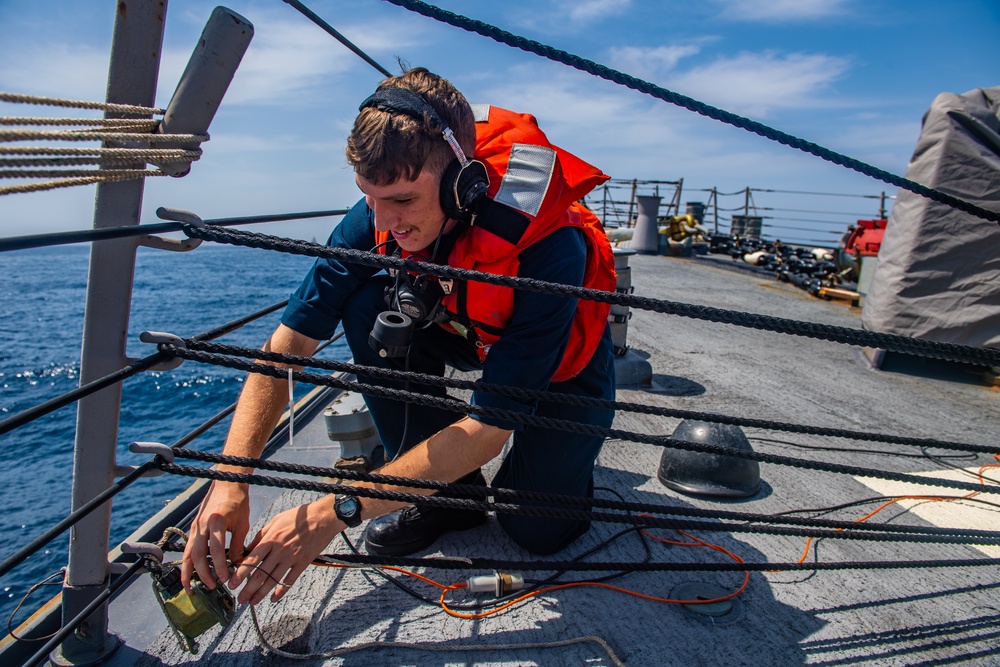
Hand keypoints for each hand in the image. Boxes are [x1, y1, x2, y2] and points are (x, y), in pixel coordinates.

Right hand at [181, 481, 249, 591]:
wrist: (226, 482)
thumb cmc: (238, 501)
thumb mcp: (242, 522)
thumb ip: (238, 544)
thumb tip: (238, 565)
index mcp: (216, 521)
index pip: (216, 549)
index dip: (220, 565)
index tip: (225, 579)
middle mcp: (201, 525)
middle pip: (198, 555)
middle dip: (203, 573)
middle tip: (211, 587)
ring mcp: (194, 527)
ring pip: (188, 554)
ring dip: (188, 573)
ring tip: (191, 588)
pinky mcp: (193, 528)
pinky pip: (188, 549)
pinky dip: (188, 563)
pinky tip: (190, 575)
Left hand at [228, 497, 342, 604]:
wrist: (323, 517)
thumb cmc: (298, 517)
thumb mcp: (276, 520)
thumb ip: (261, 535)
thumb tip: (248, 549)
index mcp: (271, 538)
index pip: (251, 559)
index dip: (240, 573)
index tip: (232, 583)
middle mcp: (279, 550)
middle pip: (260, 573)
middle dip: (248, 589)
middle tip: (240, 599)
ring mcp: (292, 557)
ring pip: (273, 580)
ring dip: (261, 593)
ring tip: (252, 602)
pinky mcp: (303, 562)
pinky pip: (290, 580)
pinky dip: (281, 591)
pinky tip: (273, 598)